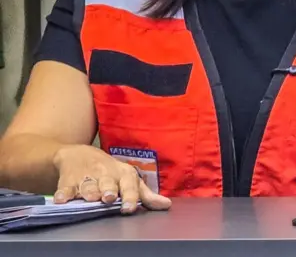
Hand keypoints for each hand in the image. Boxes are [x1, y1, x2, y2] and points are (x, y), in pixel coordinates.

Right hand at [51, 145, 171, 213]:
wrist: (80, 155)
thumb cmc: (110, 172)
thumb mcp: (128, 180)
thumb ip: (146, 195)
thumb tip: (166, 205)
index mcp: (124, 174)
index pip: (130, 185)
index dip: (130, 196)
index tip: (129, 208)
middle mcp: (106, 174)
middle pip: (108, 183)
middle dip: (109, 190)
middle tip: (109, 197)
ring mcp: (87, 176)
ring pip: (88, 185)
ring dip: (89, 192)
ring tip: (90, 198)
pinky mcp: (68, 180)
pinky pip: (65, 187)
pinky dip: (63, 193)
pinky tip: (61, 199)